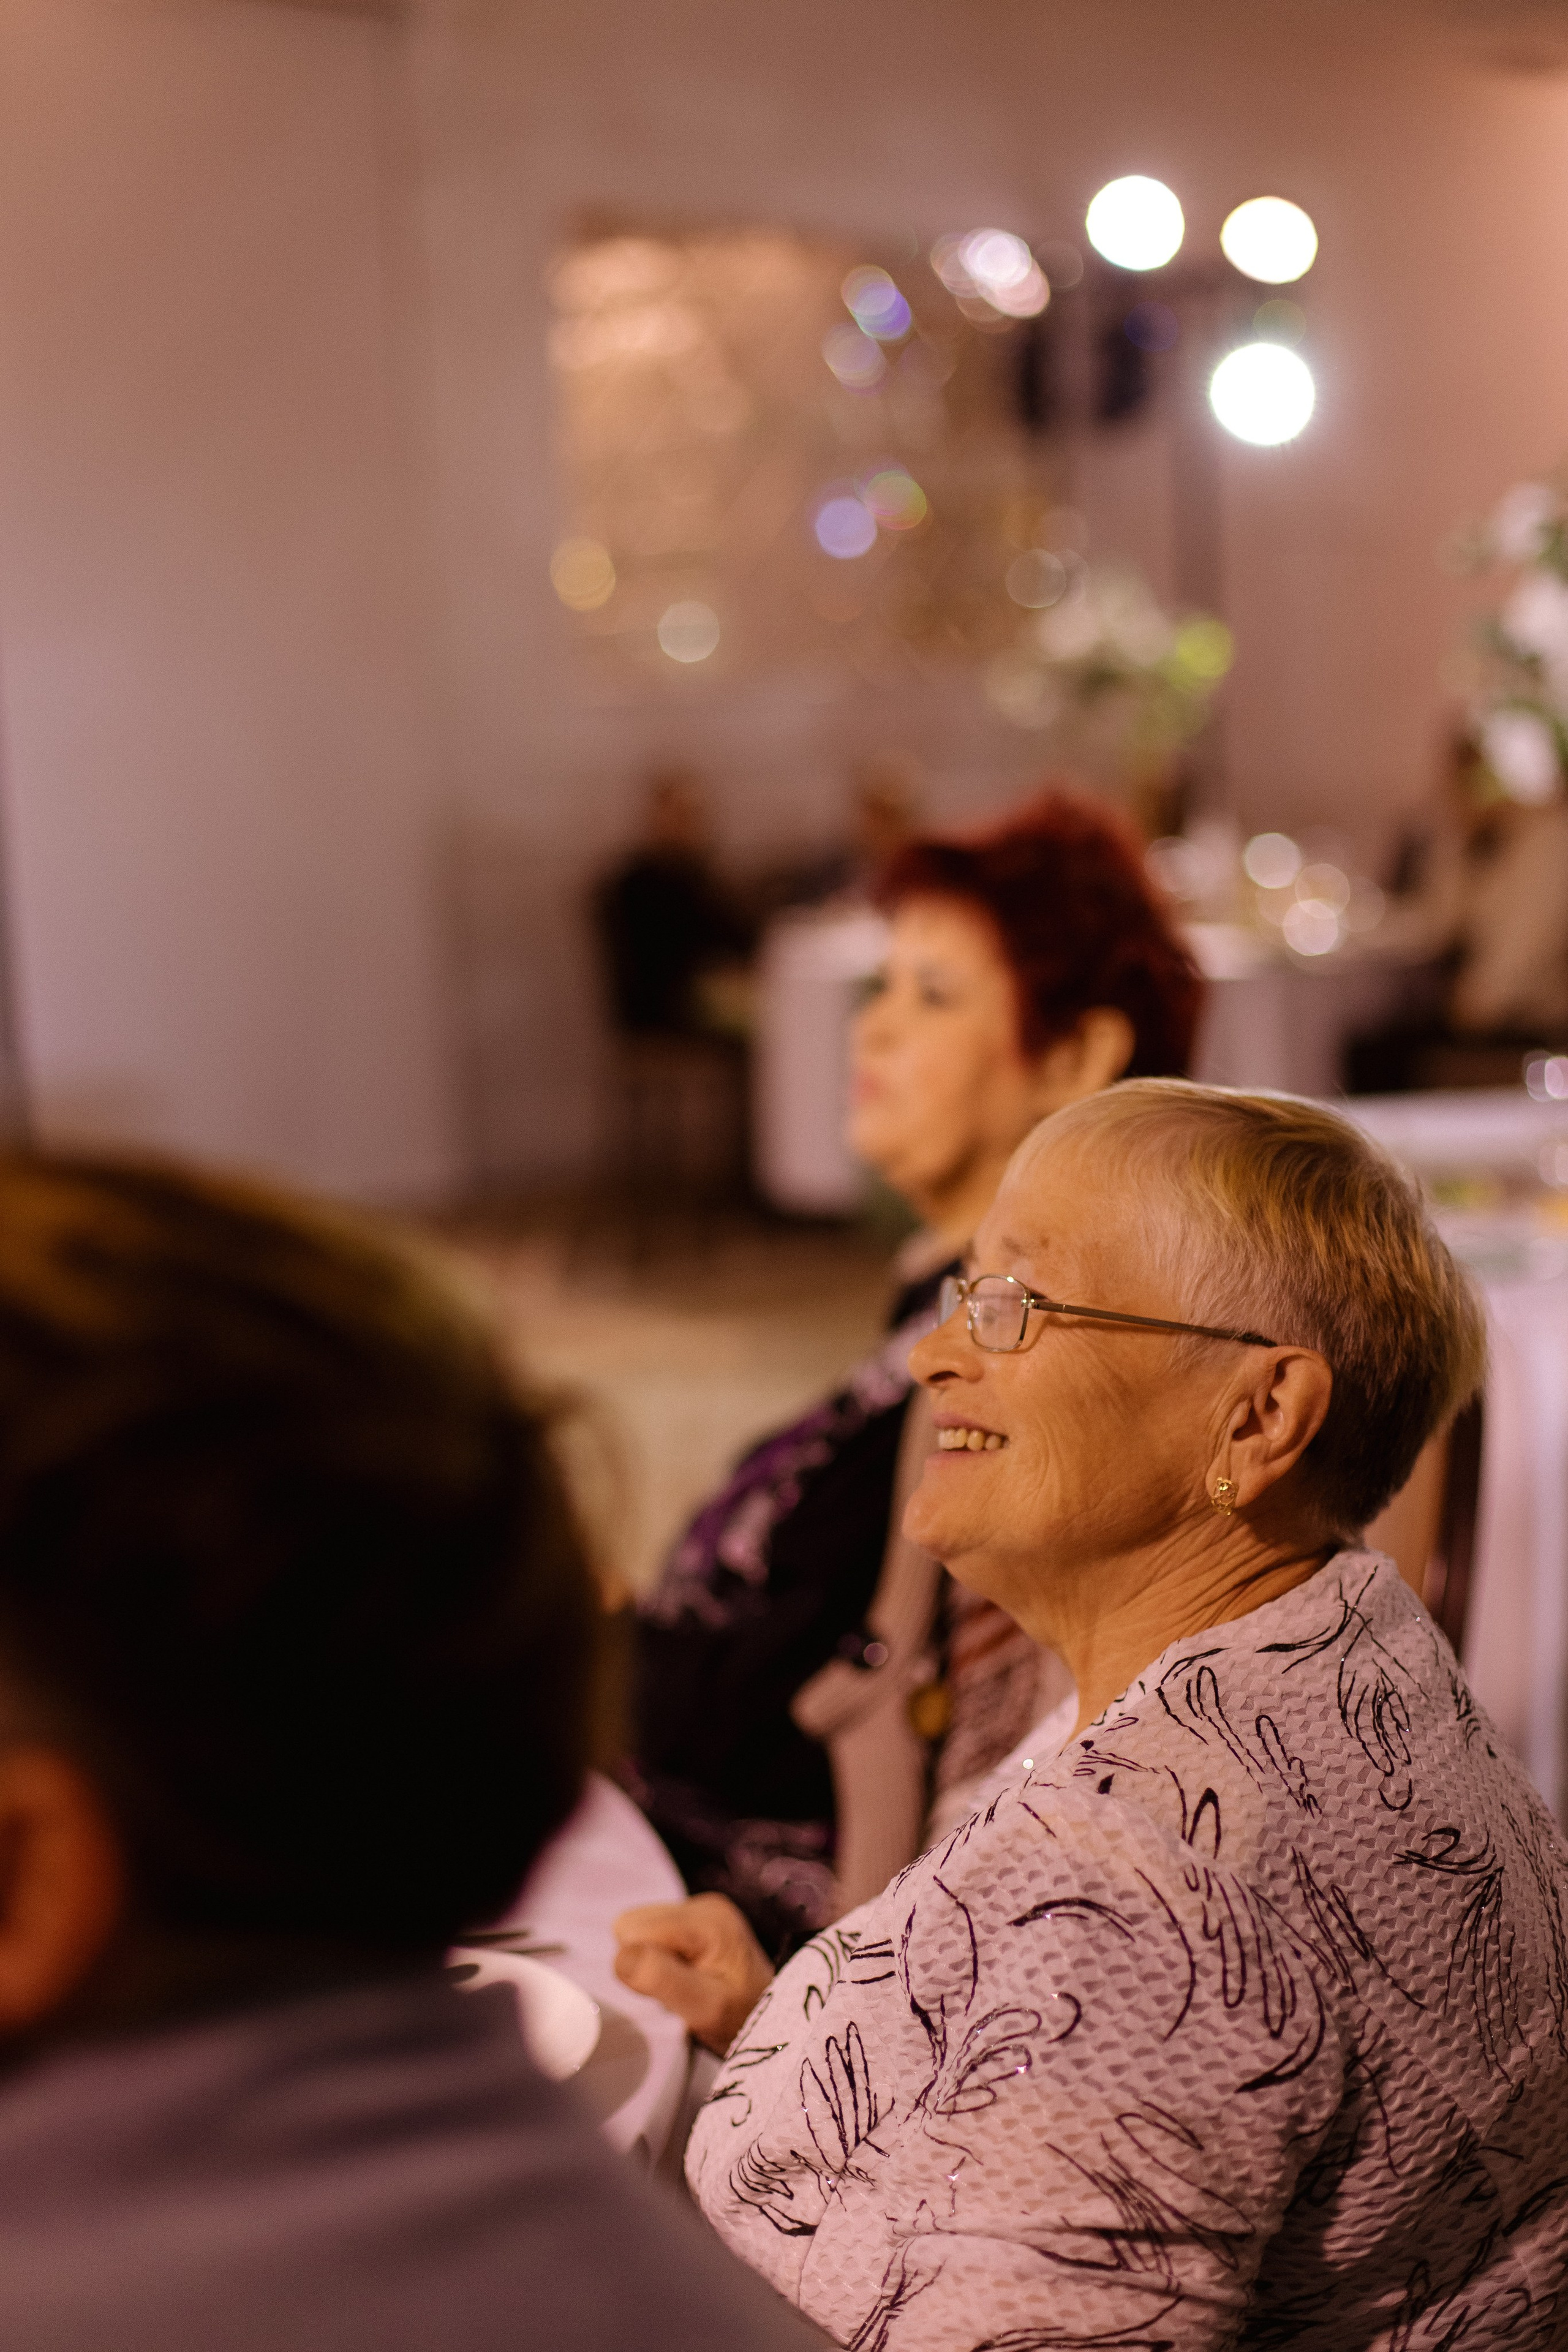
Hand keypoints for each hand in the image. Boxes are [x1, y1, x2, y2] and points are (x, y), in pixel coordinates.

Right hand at [613, 1892, 775, 2053]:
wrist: (775, 2018)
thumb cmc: (740, 2019)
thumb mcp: (704, 2008)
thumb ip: (661, 1978)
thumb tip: (622, 1956)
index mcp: (707, 1920)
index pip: (634, 1930)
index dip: (641, 1966)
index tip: (669, 1993)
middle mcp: (704, 1904)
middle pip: (633, 1924)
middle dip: (645, 1960)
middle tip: (678, 1988)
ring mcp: (702, 1908)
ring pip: (639, 1927)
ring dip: (652, 1958)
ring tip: (685, 1980)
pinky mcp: (697, 1918)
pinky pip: (653, 1930)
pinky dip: (661, 1954)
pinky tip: (686, 1971)